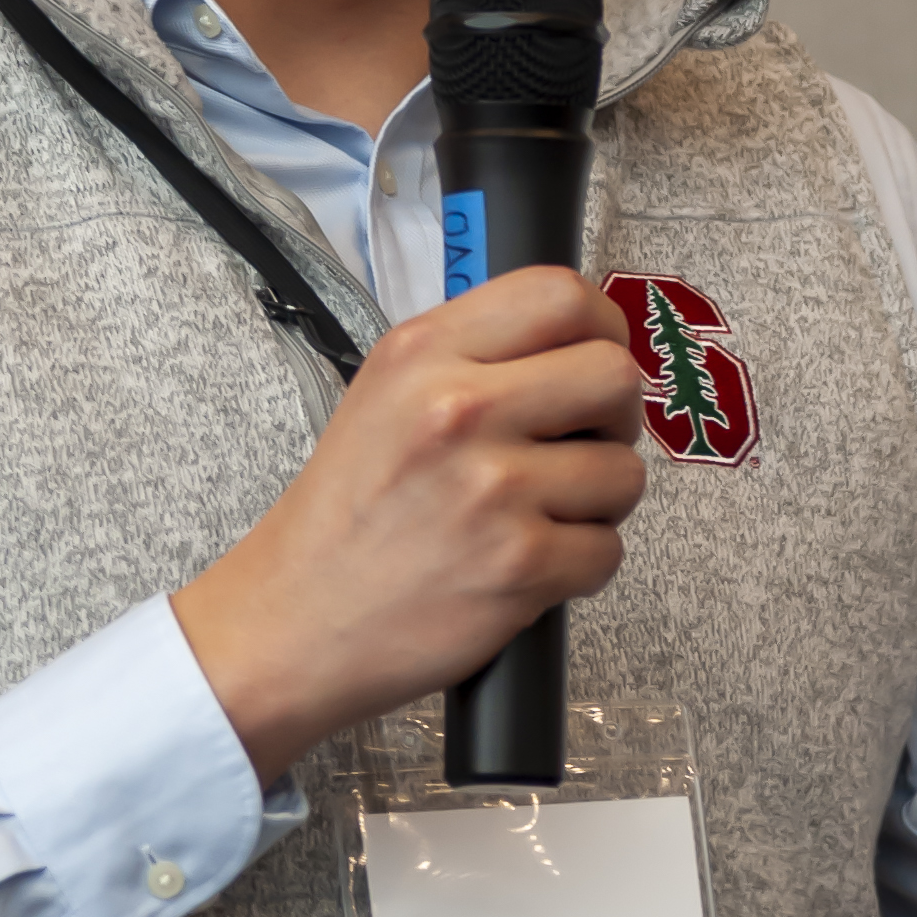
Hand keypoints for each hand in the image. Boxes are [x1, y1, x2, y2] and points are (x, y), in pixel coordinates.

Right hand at [172, 269, 646, 785]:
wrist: (294, 621)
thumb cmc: (345, 517)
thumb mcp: (383, 396)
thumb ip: (470, 356)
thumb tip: (575, 339)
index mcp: (423, 354)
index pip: (558, 295)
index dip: (601, 325)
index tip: (596, 353)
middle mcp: (457, 410)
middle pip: (614, 375)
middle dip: (614, 416)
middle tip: (582, 442)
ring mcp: (491, 489)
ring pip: (623, 471)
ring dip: (598, 501)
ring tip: (538, 514)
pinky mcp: (519, 565)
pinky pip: (607, 549)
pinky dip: (579, 565)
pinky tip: (525, 564)